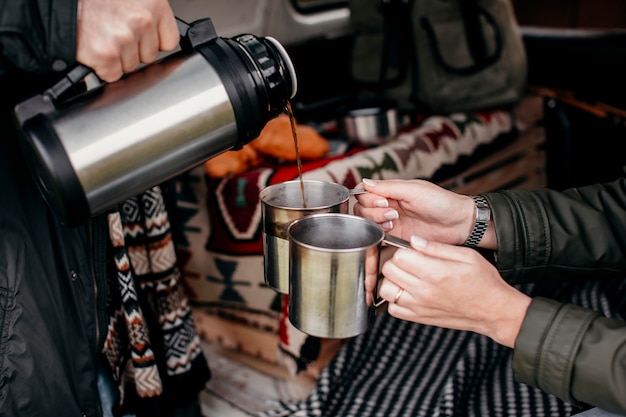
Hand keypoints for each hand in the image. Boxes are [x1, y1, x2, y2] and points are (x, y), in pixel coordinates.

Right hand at [76, 0, 178, 81]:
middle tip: (113, 32)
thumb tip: (159, 37)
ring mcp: (124, 39)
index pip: (169, 41)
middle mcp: (142, 21)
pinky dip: (102, 67)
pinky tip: (93, 47)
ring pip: (130, 66)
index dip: (153, 42)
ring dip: (116, 58)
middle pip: (149, 56)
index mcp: (154, 4)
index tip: (143, 39)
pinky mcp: (105, 55)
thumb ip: (147, 15)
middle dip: (133, 49)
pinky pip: (112, 75)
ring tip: (101, 36)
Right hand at [354, 178, 478, 246]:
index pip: (365, 193)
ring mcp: (391, 222)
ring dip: (376, 221)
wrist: (459, 223)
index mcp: (392, 191)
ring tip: (393, 220)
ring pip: (367, 222)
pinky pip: (377, 236)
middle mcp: (389, 206)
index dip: (369, 198)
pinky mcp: (395, 237)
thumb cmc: (442, 202)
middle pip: (362, 208)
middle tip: (391, 212)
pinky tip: (391, 230)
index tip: (383, 201)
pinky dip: (378, 233)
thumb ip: (388, 187)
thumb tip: (366, 182)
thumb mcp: (414, 189)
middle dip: (372, 210)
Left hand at [378, 236, 530, 347]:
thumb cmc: (484, 282)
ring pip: (386, 290)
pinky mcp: (419, 318)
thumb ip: (437, 247)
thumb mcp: (467, 256)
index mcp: (435, 272)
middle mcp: (424, 291)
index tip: (413, 251)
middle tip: (409, 262)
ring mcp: (419, 306)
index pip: (399, 256)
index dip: (403, 250)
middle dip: (396, 262)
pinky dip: (395, 300)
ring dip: (392, 280)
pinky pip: (392, 309)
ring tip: (406, 277)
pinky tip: (407, 293)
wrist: (493, 311)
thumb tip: (414, 241)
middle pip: (389, 270)